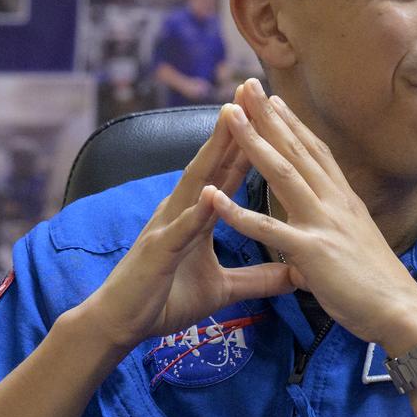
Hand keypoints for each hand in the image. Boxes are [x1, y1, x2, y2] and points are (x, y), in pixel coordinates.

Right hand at [77, 107, 291, 352]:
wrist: (121, 326)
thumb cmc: (166, 300)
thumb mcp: (223, 289)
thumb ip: (258, 279)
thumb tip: (295, 274)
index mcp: (197, 215)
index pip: (229, 171)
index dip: (251, 143)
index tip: (274, 113)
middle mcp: (181, 211)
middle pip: (212, 163)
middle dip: (233, 127)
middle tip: (252, 90)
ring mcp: (167, 227)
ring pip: (195, 183)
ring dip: (213, 153)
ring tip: (233, 120)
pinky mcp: (157, 252)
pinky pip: (179, 230)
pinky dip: (195, 213)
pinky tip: (210, 194)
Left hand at [208, 79, 416, 352]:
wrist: (402, 312)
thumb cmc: (380, 286)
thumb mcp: (355, 248)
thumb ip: (331, 236)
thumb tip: (314, 242)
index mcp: (345, 202)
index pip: (316, 153)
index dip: (294, 124)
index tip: (274, 100)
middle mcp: (335, 203)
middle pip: (297, 150)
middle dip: (269, 116)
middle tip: (245, 86)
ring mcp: (323, 223)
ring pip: (282, 173)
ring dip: (252, 142)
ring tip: (229, 115)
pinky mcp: (311, 251)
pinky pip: (267, 229)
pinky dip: (237, 211)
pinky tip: (213, 195)